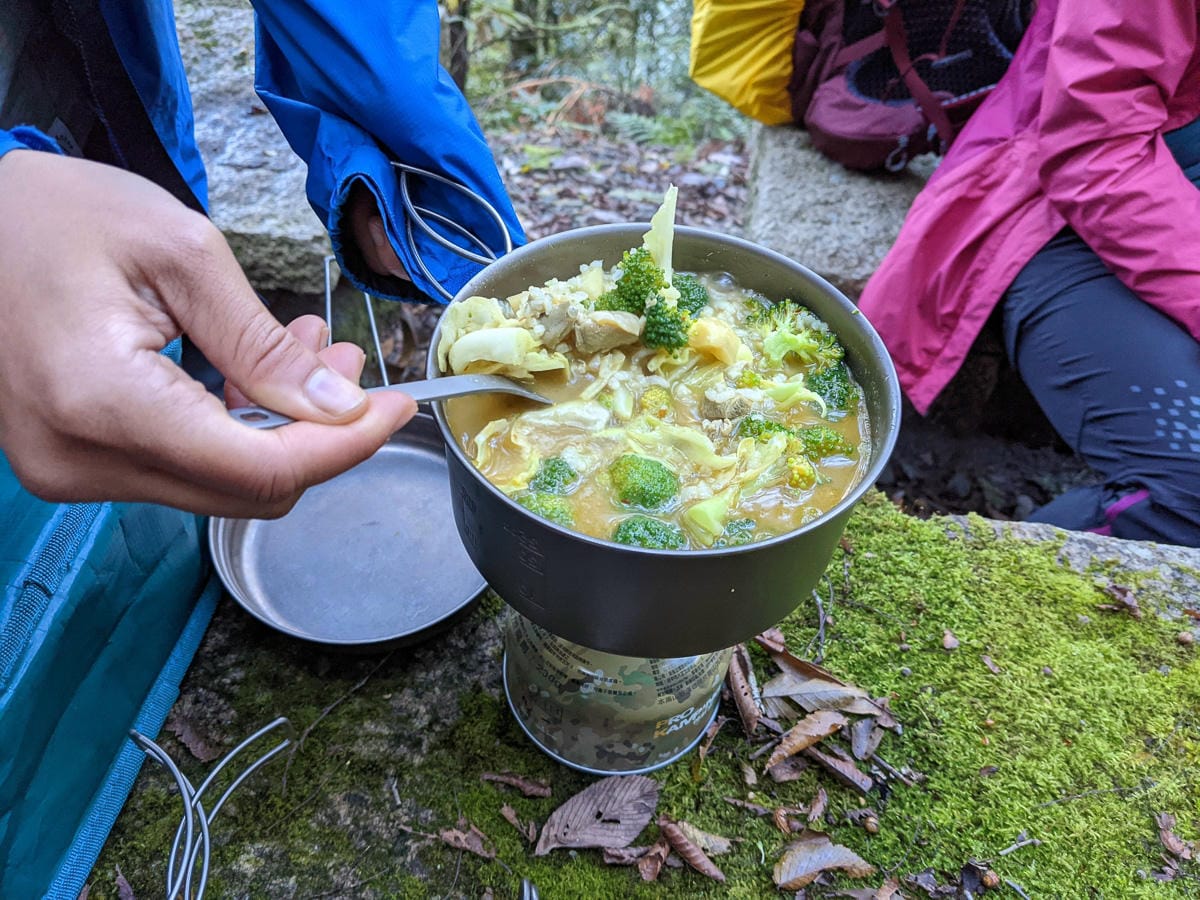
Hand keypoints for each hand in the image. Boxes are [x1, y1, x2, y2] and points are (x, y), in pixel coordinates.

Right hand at [0, 151, 415, 516]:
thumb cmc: (55, 214)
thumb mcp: (180, 254)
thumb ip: (261, 346)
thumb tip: (339, 408)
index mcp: (104, 403)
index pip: (262, 470)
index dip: (345, 446)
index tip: (398, 407)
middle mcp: (79, 458)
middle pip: (245, 489)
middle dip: (316, 433)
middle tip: (345, 361)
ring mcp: (69, 469)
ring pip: (218, 482)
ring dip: (275, 426)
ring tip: (300, 349)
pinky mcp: (72, 461)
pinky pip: (180, 465)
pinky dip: (230, 427)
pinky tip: (250, 369)